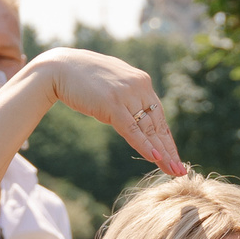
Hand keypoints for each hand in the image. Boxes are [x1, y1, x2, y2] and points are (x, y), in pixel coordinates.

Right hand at [25, 48, 185, 176]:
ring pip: (148, 129)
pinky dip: (144, 145)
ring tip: (173, 171)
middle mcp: (138, 86)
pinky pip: (132, 129)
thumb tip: (134, 113)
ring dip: (162, 153)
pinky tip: (156, 158)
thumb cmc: (82, 78)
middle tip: (180, 170)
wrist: (59, 68)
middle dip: (169, 150)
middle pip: (158, 124)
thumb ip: (127, 96)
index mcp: (141, 81)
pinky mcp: (112, 103)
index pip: (158, 115)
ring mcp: (126, 94)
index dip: (166, 138)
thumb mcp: (112, 86)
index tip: (174, 157)